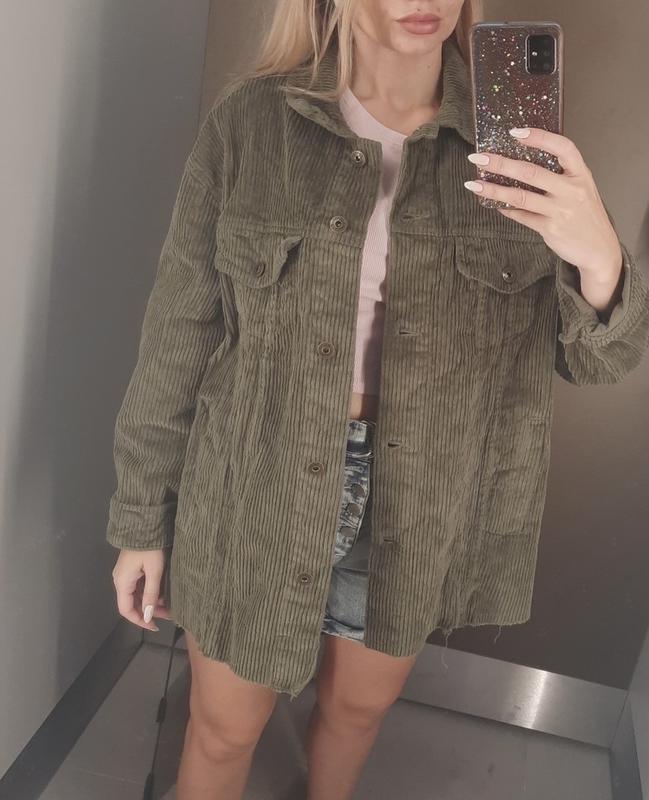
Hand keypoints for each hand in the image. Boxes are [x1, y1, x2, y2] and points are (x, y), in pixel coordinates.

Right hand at [111, 548, 172, 631]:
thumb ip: (151, 594)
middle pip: (132, 603)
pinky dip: (149, 592)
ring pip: (137, 595)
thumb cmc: (150, 548)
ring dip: (150, 602)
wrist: (145, 525)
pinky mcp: (132, 568)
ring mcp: (126, 574)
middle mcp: (121, 580)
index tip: (154, 626)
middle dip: (149, 611)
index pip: (126, 610)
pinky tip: (162, 594)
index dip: (139, 620)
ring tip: (168, 606)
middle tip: (167, 615)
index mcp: (122, 582)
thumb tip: (148, 616)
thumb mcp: (154, 571)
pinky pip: (139, 586)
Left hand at [464, 127, 622, 278]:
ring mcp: (560, 210)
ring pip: (520, 196)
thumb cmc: (586, 216)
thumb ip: (561, 175)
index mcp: (581, 174)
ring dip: (494, 189)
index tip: (515, 132)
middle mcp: (571, 190)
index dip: (539, 137)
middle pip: (531, 172)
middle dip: (501, 163)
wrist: (599, 249)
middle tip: (479, 157)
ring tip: (474, 183)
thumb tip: (524, 163)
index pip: (562, 147)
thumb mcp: (582, 189)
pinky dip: (506, 210)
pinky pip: (522, 216)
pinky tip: (494, 204)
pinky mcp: (550, 229)